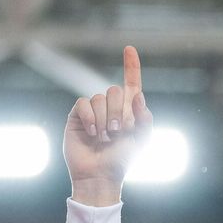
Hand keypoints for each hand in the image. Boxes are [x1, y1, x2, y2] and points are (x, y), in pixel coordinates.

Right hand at [64, 46, 152, 205]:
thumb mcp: (142, 140)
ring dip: (105, 120)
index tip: (129, 48)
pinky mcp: (77, 115)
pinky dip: (91, 119)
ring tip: (105, 138)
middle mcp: (111, 106)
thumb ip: (145, 118)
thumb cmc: (123, 159)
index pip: (131, 82)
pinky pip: (84, 104)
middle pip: (115, 90)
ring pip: (100, 98)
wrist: (101, 174)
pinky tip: (93, 133)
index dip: (131, 65)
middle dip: (119, 113)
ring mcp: (93, 110)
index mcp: (129, 110)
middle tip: (119, 133)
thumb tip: (138, 95)